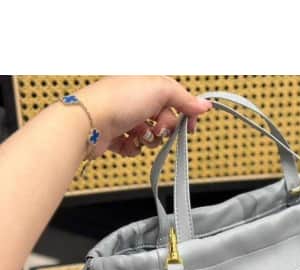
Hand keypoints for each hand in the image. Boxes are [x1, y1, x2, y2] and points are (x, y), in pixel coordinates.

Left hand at [75, 76, 211, 156]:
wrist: (88, 123)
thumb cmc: (117, 101)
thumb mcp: (160, 90)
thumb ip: (184, 98)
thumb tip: (203, 105)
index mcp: (145, 84)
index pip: (175, 98)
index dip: (185, 112)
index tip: (190, 125)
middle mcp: (134, 100)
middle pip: (164, 119)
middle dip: (164, 127)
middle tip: (158, 128)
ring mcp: (124, 119)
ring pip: (150, 136)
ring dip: (149, 139)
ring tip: (139, 135)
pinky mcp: (115, 137)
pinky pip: (134, 147)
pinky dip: (133, 148)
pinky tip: (127, 142)